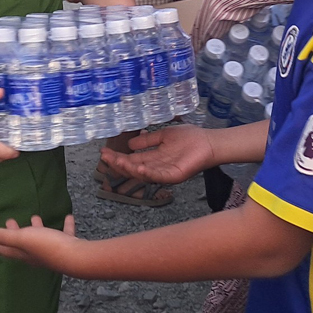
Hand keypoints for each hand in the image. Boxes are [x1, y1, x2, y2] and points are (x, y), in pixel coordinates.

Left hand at [0, 214, 81, 271]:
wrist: (76, 257)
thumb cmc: (47, 246)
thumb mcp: (24, 238)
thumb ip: (5, 236)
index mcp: (22, 252)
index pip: (3, 247)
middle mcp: (35, 254)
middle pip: (20, 243)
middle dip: (13, 232)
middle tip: (9, 220)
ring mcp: (51, 251)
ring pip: (40, 239)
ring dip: (35, 229)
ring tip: (34, 217)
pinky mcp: (66, 246)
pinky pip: (63, 234)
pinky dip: (64, 226)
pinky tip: (67, 217)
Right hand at [100, 125, 214, 184]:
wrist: (208, 142)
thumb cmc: (189, 138)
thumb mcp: (163, 136)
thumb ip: (148, 141)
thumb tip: (130, 143)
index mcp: (154, 159)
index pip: (132, 160)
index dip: (118, 157)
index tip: (104, 152)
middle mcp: (157, 168)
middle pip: (134, 168)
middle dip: (118, 164)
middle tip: (105, 158)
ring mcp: (165, 173)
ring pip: (143, 174)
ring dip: (129, 169)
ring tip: (117, 162)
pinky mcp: (175, 176)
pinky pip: (159, 176)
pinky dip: (148, 173)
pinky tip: (139, 168)